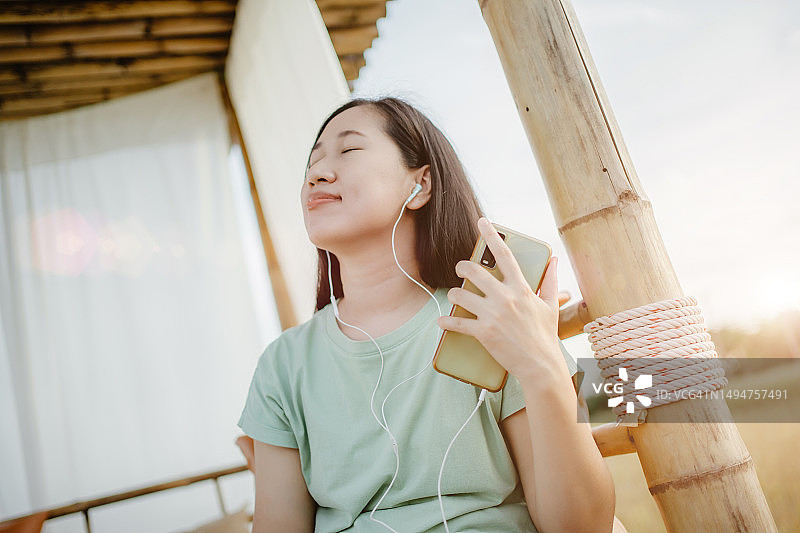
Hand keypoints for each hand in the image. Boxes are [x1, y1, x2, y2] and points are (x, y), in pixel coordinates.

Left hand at [436, 217, 568, 383]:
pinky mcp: (484, 332)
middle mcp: (506, 298)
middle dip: (463, 267)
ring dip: (453, 294)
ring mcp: (493, 315)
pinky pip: (457, 324)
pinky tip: (442, 322)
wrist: (541, 366)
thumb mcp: (550, 306)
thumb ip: (550, 281)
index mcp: (521, 288)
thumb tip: (554, 260)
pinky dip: (447, 323)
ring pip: (460, 295)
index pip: (504, 255)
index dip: (491, 236)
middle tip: (460, 268)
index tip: (482, 222)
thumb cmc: (545, 336)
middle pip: (475, 271)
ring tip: (454, 296)